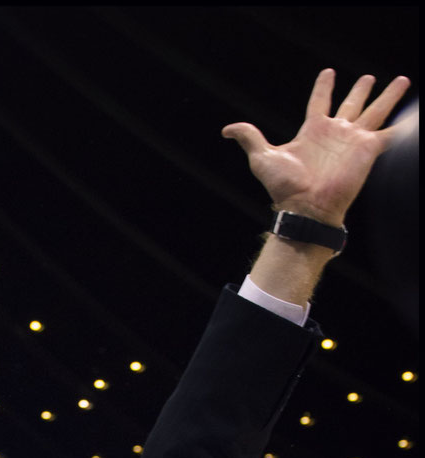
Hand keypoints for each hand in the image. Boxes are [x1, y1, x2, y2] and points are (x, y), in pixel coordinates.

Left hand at [222, 69, 411, 223]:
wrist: (307, 208)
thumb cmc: (285, 188)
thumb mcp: (263, 158)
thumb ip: (249, 138)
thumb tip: (227, 129)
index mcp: (313, 130)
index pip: (319, 102)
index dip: (324, 86)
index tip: (328, 73)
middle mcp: (335, 133)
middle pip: (352, 103)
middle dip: (360, 90)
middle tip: (369, 77)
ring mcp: (353, 141)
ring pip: (375, 110)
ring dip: (387, 96)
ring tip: (400, 81)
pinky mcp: (368, 150)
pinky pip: (389, 133)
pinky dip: (401, 125)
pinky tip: (411, 117)